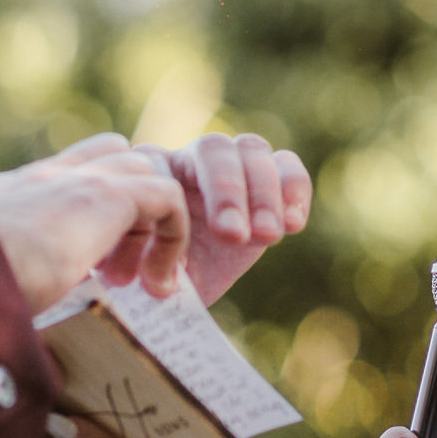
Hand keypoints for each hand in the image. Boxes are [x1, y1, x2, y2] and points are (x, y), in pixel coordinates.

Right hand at [0, 133, 190, 310]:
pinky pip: (167, 196)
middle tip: (119, 278)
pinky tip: (159, 284)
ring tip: (146, 285)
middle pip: (106, 160)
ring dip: (151, 226)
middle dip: (126, 211)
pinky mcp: (107, 194)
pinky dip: (174, 236)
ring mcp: (73, 180)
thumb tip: (8, 340)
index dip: (87, 212)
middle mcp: (37, 177)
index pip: (56, 177)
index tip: (91, 272)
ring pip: (140, 171)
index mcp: (1, 197)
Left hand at [133, 132, 312, 303]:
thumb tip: (152, 268)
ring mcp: (232, 163)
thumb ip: (142, 263)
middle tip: (233, 236)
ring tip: (267, 237)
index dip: (171, 202)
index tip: (184, 249)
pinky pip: (287, 165)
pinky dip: (294, 188)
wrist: (182, 288)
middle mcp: (190, 158)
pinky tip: (293, 225)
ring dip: (262, 194)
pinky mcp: (269, 179)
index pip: (159, 164)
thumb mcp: (142, 274)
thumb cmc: (153, 278)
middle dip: (226, 191)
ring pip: (252, 150)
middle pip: (212, 149)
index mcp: (150, 172)